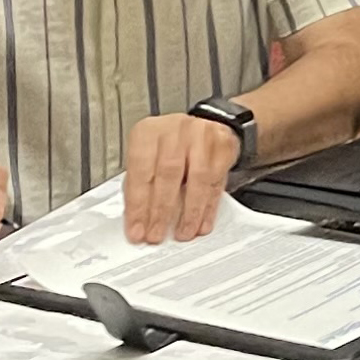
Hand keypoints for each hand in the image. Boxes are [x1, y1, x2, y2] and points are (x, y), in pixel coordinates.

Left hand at [124, 113, 241, 245]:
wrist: (204, 124)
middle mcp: (175, 131)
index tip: (136, 229)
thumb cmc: (170, 145)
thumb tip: (137, 218)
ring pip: (197, 179)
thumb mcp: (147, 156)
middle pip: (168, 175)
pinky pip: (216, 183)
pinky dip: (208, 207)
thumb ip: (140, 183)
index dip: (138, 205)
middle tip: (156, 234)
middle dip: (161, 211)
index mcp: (148, 133)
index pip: (140, 172)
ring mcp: (202, 137)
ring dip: (189, 212)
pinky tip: (201, 223)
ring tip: (182, 232)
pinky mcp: (223, 148)